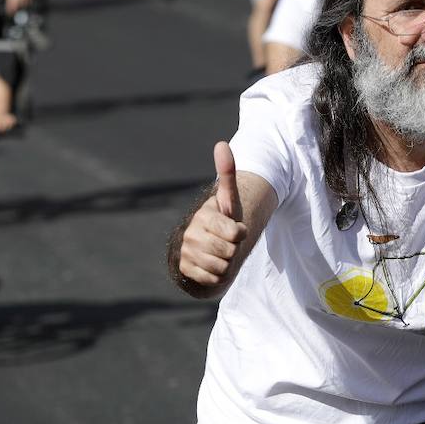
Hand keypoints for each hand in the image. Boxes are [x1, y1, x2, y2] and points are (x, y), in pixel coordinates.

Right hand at [178, 141, 247, 290]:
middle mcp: (191, 233)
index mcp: (204, 215)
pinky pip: (212, 279)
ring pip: (222, 268)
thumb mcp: (229, 199)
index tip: (234, 229)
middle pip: (230, 252)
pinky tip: (211, 265)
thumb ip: (227, 173)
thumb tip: (221, 143)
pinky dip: (216, 276)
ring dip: (226, 264)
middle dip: (234, 250)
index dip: (240, 234)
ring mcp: (186, 251)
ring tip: (219, 253)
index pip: (236, 234)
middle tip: (227, 243)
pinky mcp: (184, 268)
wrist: (208, 245)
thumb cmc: (223, 220)